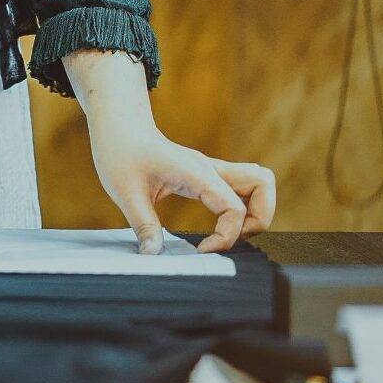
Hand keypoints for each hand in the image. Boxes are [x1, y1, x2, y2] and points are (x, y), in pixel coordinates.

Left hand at [87, 117, 275, 254]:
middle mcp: (210, 169)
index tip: (202, 251)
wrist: (120, 127)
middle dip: (258, 220)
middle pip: (262, 185)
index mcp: (195, 172)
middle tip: (228, 240)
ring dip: (255, 212)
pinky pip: (242, 187)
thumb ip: (144, 225)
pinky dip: (243, 207)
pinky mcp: (208, 174)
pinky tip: (219, 225)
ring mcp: (212, 169)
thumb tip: (153, 255)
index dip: (226, 237)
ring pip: (259, 183)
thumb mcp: (126, 193)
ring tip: (228, 233)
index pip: (234, 208)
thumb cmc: (120, 152)